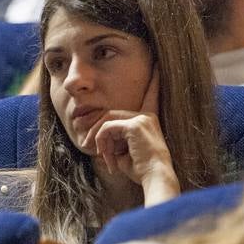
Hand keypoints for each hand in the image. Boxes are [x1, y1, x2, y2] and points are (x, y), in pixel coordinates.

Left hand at [80, 70, 179, 203]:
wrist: (154, 178)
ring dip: (98, 139)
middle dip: (95, 131)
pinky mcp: (135, 125)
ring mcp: (142, 119)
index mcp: (148, 120)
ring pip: (106, 121)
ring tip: (102, 156)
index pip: (150, 96)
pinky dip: (102, 143)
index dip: (153, 82)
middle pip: (109, 114)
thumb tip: (94, 138)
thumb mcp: (122, 151)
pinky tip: (107, 157)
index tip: (156, 65)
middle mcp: (147, 116)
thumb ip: (112, 139)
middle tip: (87, 146)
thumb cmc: (140, 170)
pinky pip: (107, 129)